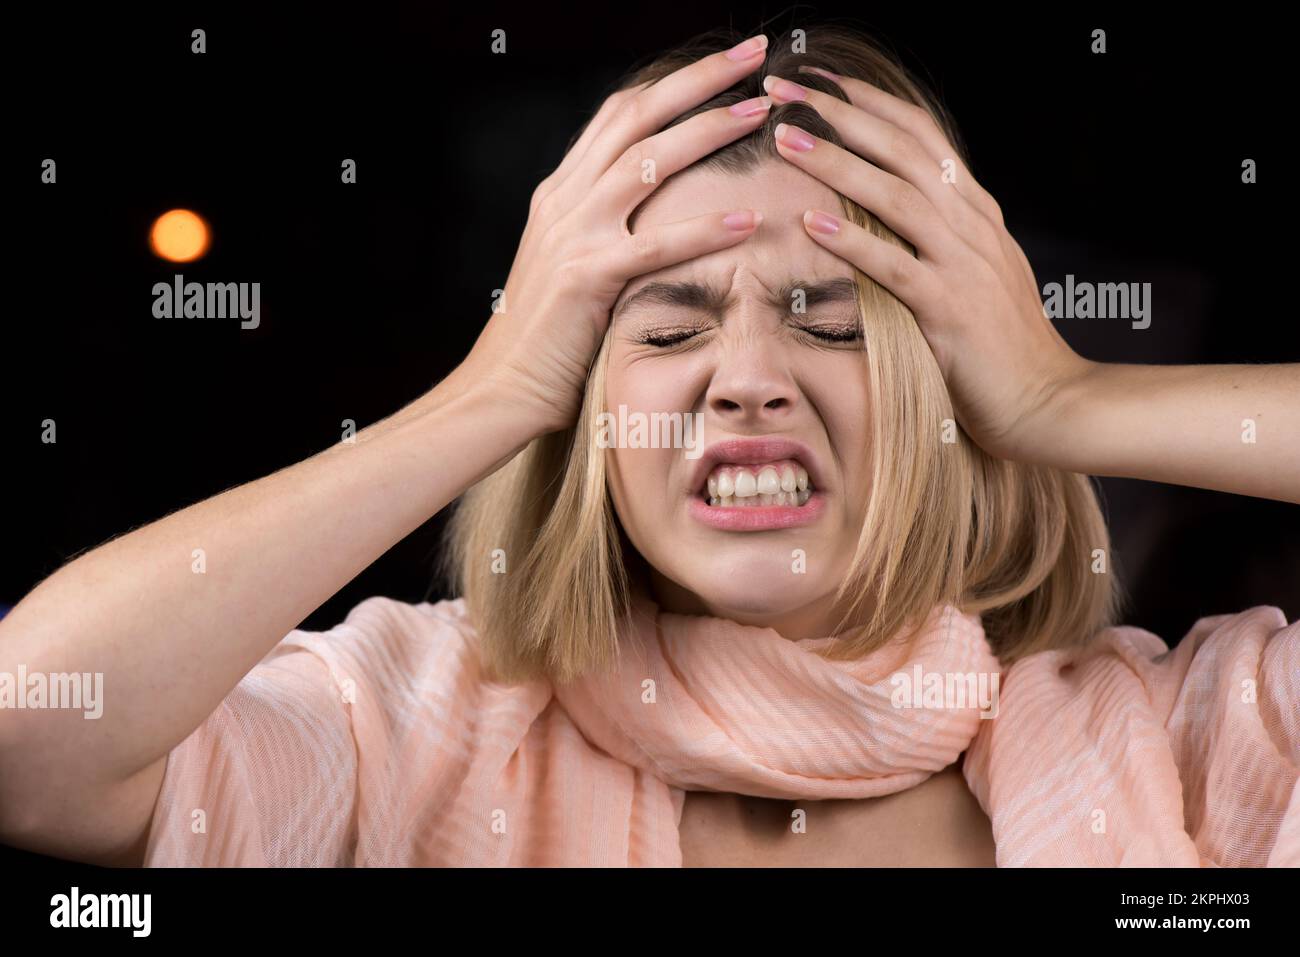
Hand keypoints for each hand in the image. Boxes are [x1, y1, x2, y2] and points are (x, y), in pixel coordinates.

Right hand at [452, 34, 776, 437]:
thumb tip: (656, 215)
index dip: (675, 83)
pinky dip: (705, 228)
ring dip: (710, 129)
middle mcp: (564, 201)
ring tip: (762, 111)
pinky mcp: (586, 278)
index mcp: (561, 193)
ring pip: (648, 160)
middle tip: (756, 52)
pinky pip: (655, 244)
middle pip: (638, 115)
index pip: (621, 114)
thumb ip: (605, 231)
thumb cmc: (546, 340)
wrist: (500, 389)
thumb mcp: (570, 267)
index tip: (726, 65)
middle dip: (701, 78)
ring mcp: (572, 235)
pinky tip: (748, 218)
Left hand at [762, 68, 1090, 461]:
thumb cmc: (1004, 347)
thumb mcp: (975, 276)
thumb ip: (940, 240)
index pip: (920, 137)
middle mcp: (973, 227)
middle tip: (785, 87)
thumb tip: (887, 214)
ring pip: (896, 197)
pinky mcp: (952, 311)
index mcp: (976, 214)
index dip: (869, 104)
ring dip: (837, 163)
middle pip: (903, 150)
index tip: (819, 82)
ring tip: (787, 139)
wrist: (1051, 403)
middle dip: (842, 113)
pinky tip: (812, 223)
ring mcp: (965, 265)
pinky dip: (854, 242)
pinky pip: (896, 267)